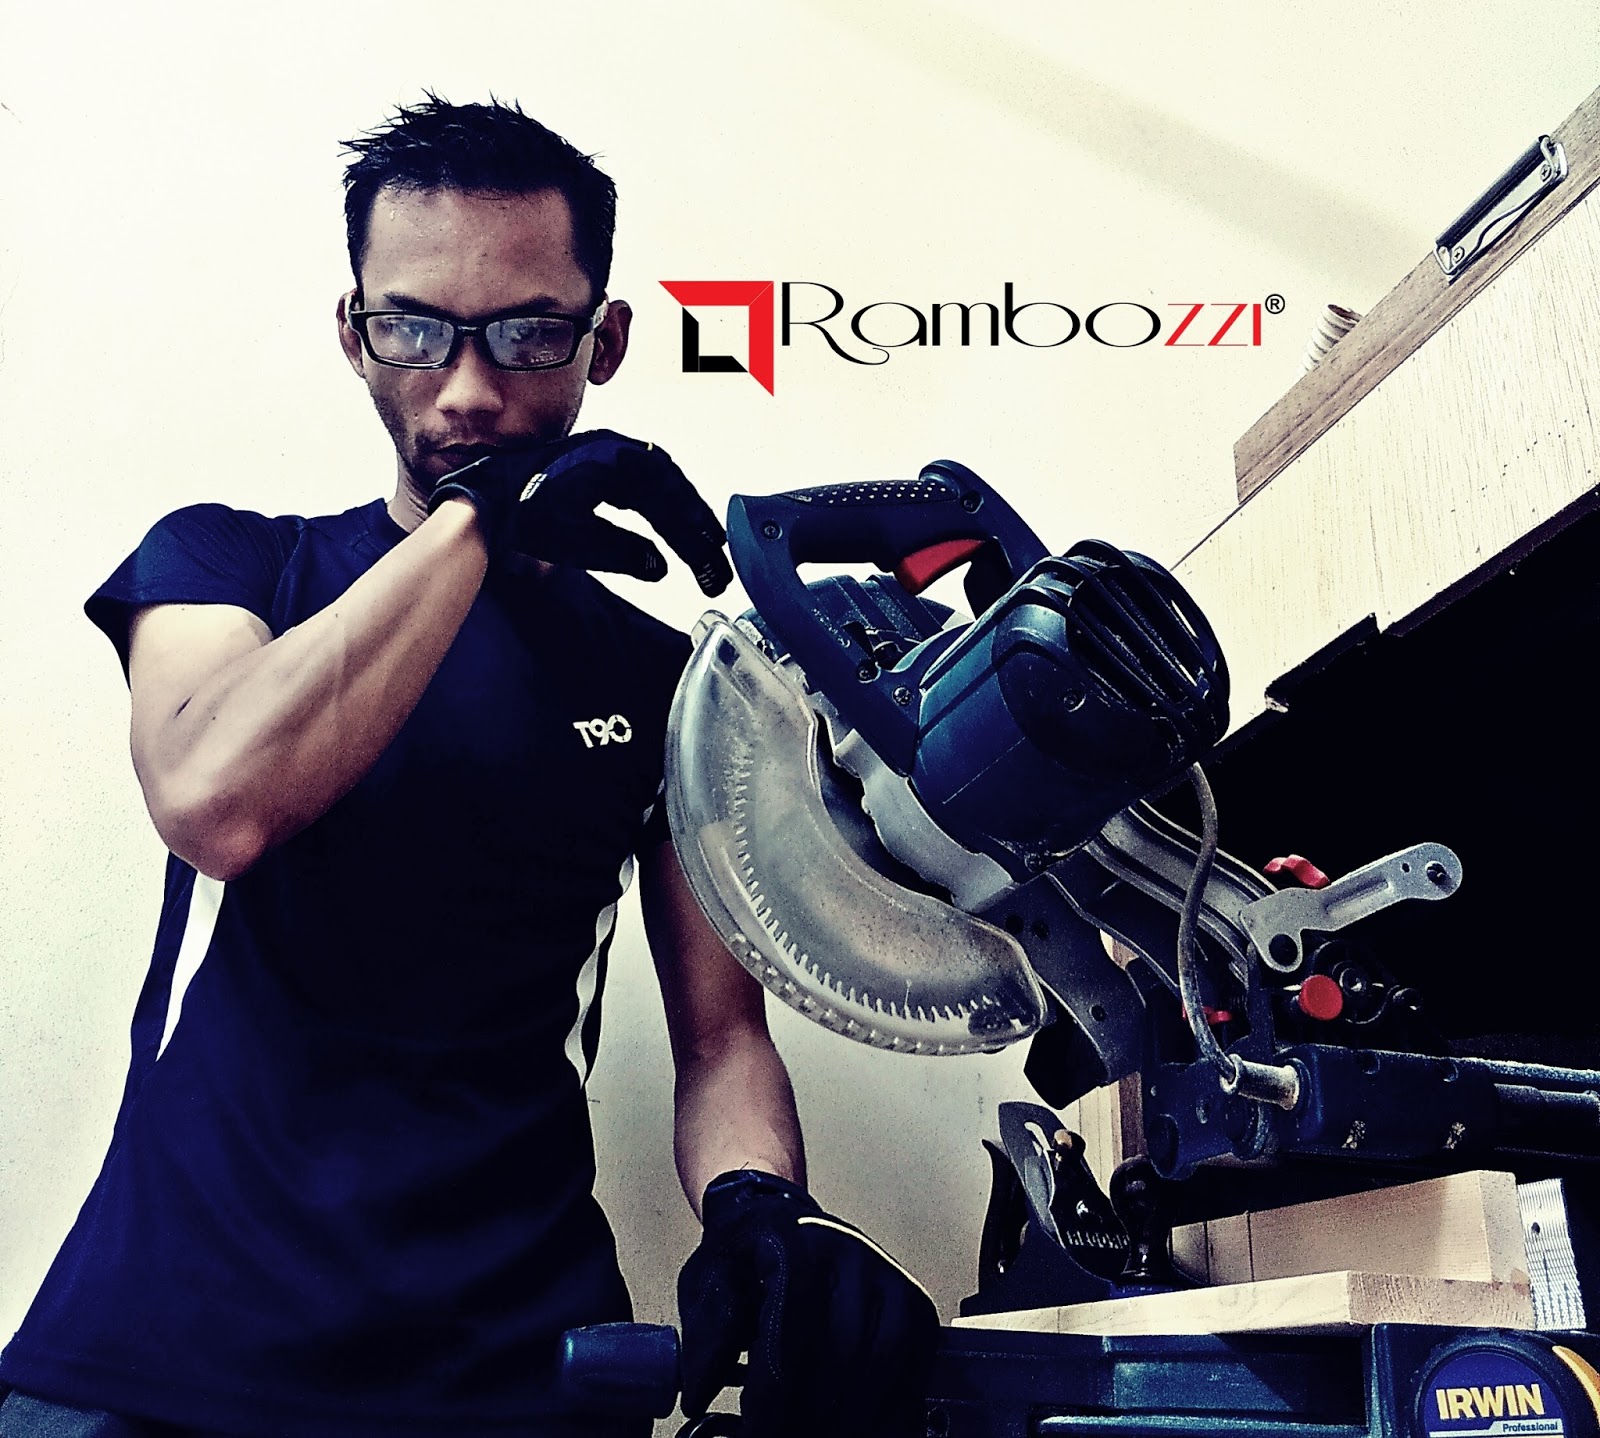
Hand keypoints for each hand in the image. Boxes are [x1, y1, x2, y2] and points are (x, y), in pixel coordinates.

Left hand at [428, 429, 732, 594]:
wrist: (483, 503)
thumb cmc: (520, 516)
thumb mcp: (574, 541)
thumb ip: (621, 552)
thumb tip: (660, 566)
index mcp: (610, 459)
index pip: (666, 492)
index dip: (692, 522)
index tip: (710, 547)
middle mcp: (611, 450)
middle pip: (668, 486)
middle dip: (693, 521)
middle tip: (715, 552)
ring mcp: (604, 457)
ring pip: (657, 486)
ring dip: (679, 515)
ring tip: (701, 544)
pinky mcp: (595, 469)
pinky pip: (639, 487)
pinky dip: (658, 509)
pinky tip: (668, 528)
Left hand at [678, 1170, 938, 1437]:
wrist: (777, 1213)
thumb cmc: (745, 1250)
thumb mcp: (709, 1281)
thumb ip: (706, 1338)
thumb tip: (700, 1395)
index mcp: (796, 1244)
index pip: (792, 1333)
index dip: (774, 1396)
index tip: (758, 1430)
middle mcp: (850, 1254)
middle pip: (843, 1351)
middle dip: (813, 1412)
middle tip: (786, 1437)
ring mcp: (887, 1275)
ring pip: (885, 1359)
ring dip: (855, 1413)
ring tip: (825, 1433)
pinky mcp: (911, 1300)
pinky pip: (913, 1362)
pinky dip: (893, 1405)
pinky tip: (866, 1426)